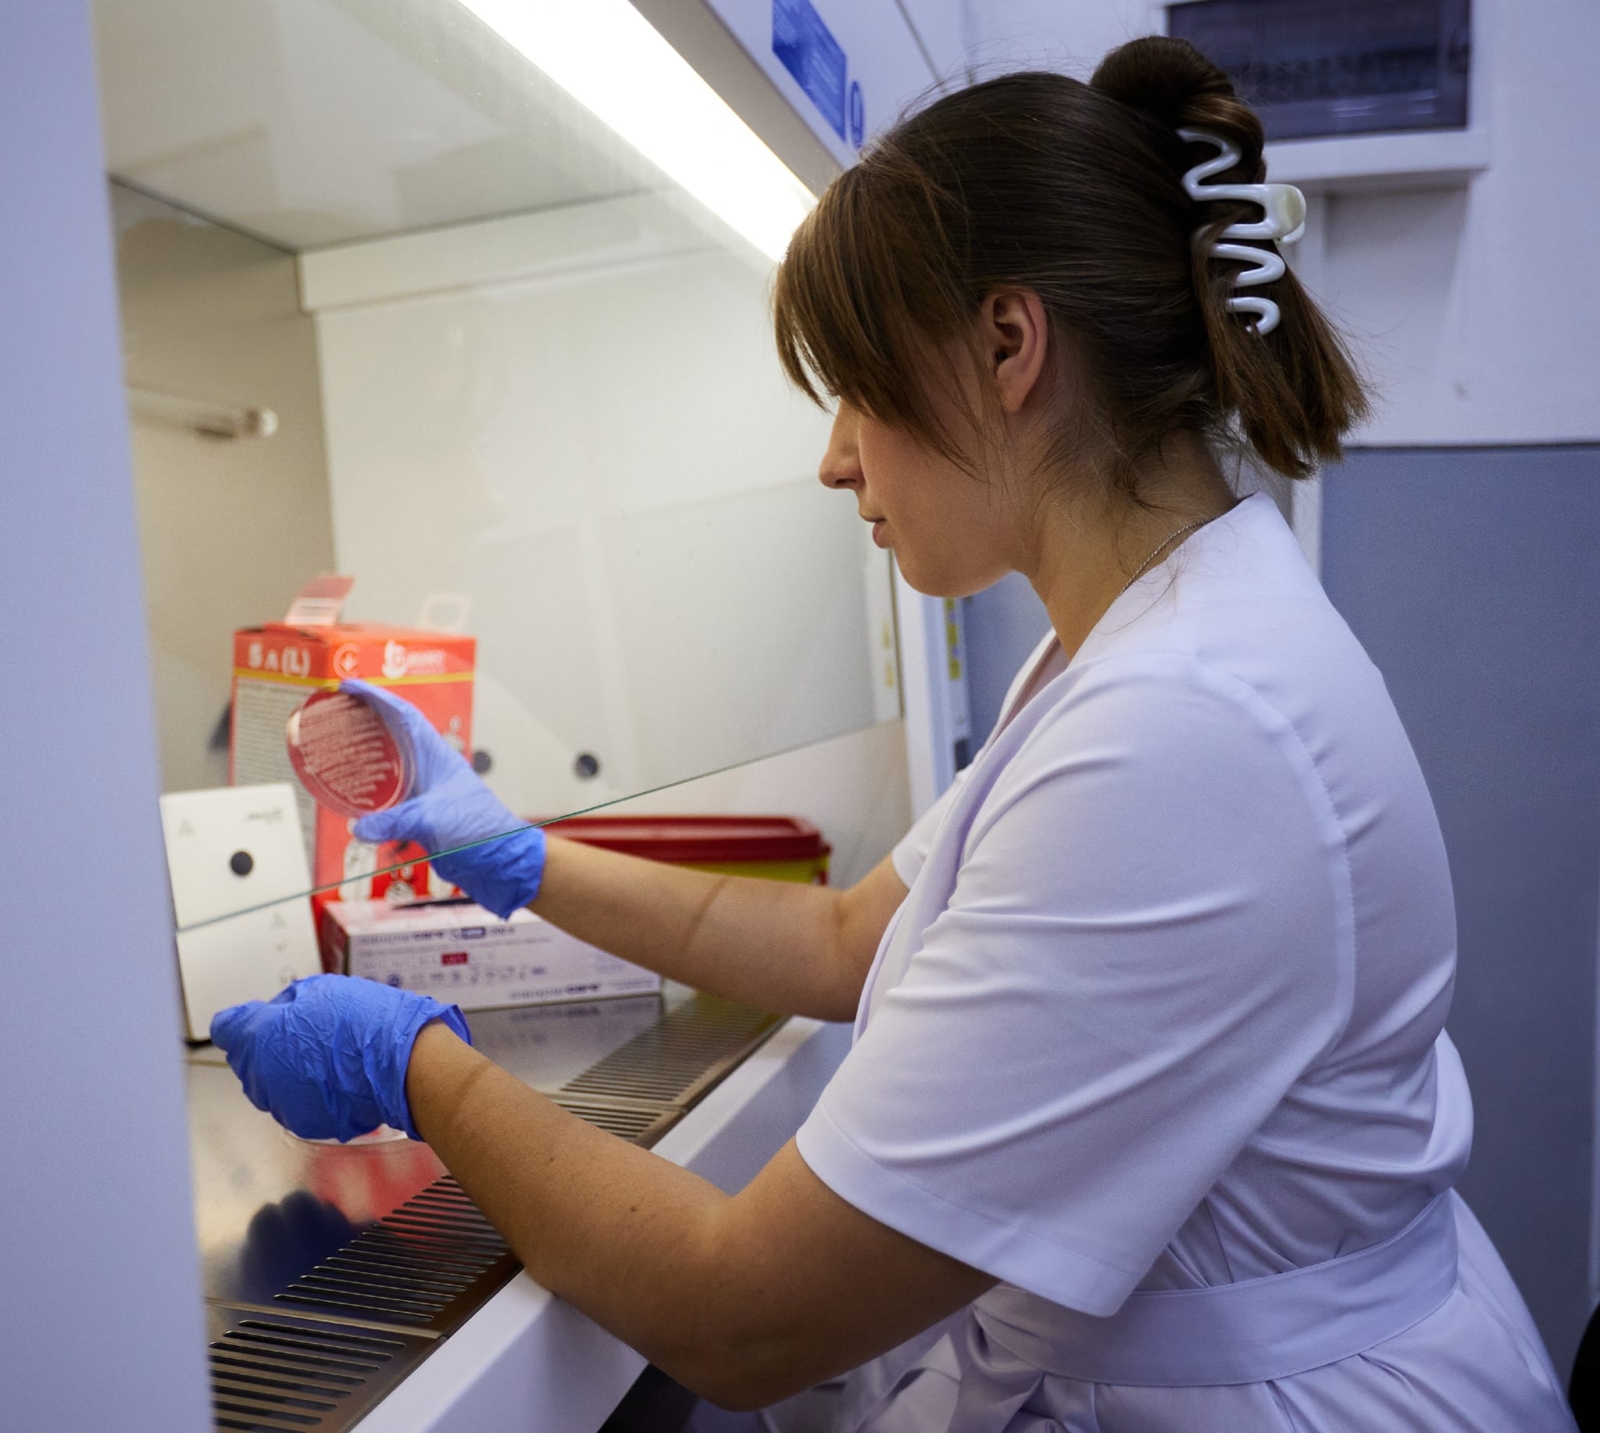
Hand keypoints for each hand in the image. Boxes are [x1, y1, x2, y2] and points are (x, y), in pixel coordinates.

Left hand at [211, 974, 471, 1141]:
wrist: (400, 1064)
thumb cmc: (364, 1023)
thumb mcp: (321, 990)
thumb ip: (287, 1002)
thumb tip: (278, 1012)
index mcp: (258, 1037)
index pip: (226, 1027)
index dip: (244, 1019)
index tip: (263, 1017)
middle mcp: (260, 1075)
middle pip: (248, 1059)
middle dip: (267, 1046)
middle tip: (307, 1034)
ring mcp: (280, 1104)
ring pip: (271, 1084)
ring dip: (287, 1071)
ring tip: (326, 1058)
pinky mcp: (304, 1123)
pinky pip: (295, 1103)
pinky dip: (309, 1093)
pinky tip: (337, 1079)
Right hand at [342, 678, 545, 917]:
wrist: (499, 861)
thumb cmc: (482, 830)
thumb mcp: (434, 820)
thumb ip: (396, 822)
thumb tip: (360, 827)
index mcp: (435, 756)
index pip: (403, 715)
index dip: (375, 697)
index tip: (348, 686)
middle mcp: (427, 769)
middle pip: (390, 736)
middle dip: (362, 721)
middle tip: (331, 714)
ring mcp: (422, 791)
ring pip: (387, 767)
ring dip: (363, 759)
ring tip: (332, 751)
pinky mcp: (418, 816)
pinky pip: (387, 799)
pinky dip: (368, 797)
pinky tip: (349, 802)